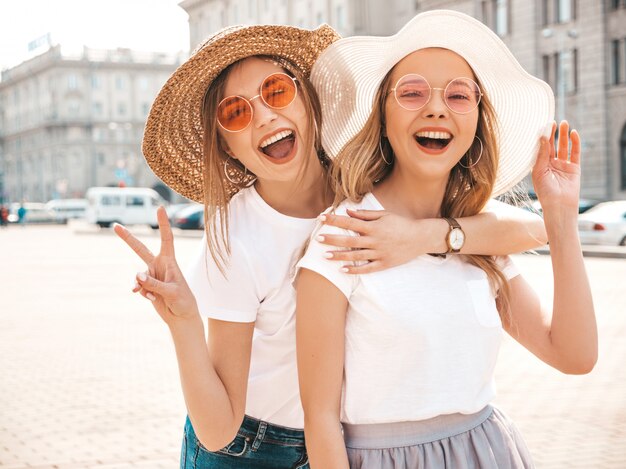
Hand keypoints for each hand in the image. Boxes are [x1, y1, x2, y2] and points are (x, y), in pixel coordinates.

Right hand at [114, 206, 198, 324]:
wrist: (181, 316)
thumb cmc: (183, 301)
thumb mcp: (172, 292)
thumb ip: (155, 284)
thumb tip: (138, 276)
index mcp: (170, 262)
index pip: (167, 239)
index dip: (163, 224)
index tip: (160, 208)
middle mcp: (160, 265)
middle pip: (141, 249)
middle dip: (128, 238)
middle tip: (115, 226)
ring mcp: (152, 275)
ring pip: (139, 276)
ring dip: (144, 287)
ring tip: (155, 295)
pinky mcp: (147, 286)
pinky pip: (138, 287)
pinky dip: (142, 293)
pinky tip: (149, 298)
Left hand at [318, 209, 423, 273]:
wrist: (420, 238)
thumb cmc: (401, 224)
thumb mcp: (384, 215)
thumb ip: (365, 214)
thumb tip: (348, 212)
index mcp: (374, 227)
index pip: (349, 223)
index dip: (334, 220)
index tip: (321, 218)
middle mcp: (375, 240)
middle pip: (349, 240)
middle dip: (332, 239)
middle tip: (318, 238)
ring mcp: (379, 253)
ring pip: (355, 256)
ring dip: (339, 256)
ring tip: (325, 256)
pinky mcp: (384, 264)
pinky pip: (367, 268)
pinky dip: (354, 270)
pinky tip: (342, 270)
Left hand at [531, 120, 580, 214]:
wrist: (558, 205)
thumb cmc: (545, 191)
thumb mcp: (539, 171)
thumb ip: (542, 154)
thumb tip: (544, 137)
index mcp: (539, 165)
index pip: (541, 148)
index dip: (542, 137)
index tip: (543, 126)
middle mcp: (550, 164)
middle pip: (552, 145)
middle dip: (553, 133)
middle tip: (553, 122)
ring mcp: (563, 165)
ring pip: (563, 147)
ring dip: (563, 135)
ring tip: (564, 123)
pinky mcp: (574, 168)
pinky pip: (575, 153)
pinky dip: (575, 143)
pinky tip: (573, 133)